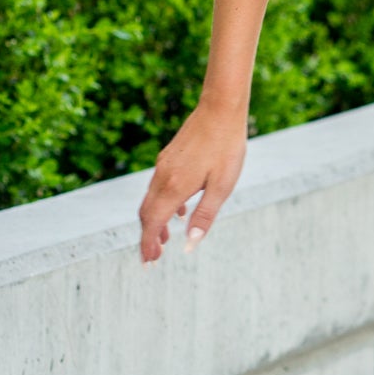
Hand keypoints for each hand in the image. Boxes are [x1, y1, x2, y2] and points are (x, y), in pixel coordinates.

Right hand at [138, 98, 248, 262]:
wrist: (220, 110)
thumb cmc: (226, 149)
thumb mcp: (222, 187)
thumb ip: (203, 217)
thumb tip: (189, 246)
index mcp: (174, 187)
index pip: (152, 223)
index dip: (147, 245)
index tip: (147, 263)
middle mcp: (162, 177)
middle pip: (147, 214)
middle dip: (148, 237)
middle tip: (153, 258)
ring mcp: (163, 165)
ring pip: (151, 200)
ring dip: (154, 222)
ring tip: (164, 240)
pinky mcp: (168, 157)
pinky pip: (158, 187)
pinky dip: (162, 205)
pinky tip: (177, 211)